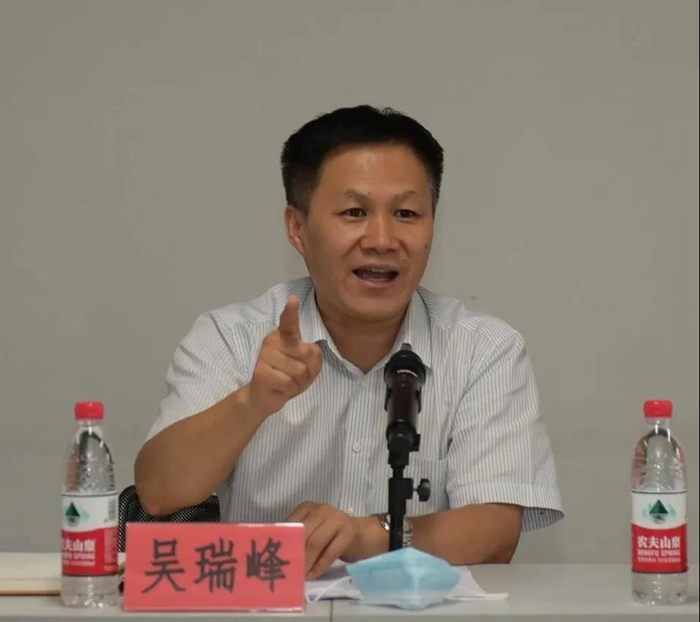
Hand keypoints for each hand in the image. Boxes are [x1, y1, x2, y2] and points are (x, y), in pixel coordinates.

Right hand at [245, 296, 321, 416]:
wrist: (264, 396)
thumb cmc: (288, 376)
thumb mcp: (307, 365)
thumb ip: (312, 355)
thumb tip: (309, 349)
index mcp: (282, 336)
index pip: (288, 323)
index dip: (291, 312)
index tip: (293, 299)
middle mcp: (272, 342)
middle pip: (306, 353)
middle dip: (308, 370)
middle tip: (296, 375)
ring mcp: (264, 356)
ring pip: (299, 370)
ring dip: (299, 381)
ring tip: (288, 381)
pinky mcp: (261, 372)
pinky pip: (289, 382)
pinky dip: (290, 389)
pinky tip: (281, 388)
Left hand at [286, 503, 386, 579]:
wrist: (363, 534)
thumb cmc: (332, 534)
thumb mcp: (313, 529)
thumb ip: (299, 536)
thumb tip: (278, 555)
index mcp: (308, 507)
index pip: (291, 523)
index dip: (284, 542)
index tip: (275, 559)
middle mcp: (322, 509)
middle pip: (304, 534)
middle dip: (295, 555)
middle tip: (287, 572)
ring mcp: (337, 519)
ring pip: (315, 543)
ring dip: (306, 562)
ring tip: (299, 576)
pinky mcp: (348, 532)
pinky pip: (330, 552)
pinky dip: (319, 566)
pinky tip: (312, 575)